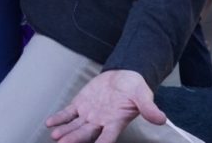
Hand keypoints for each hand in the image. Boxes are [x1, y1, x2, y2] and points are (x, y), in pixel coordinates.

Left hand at [45, 70, 165, 142]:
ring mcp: (89, 114)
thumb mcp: (143, 96)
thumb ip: (149, 108)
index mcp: (115, 122)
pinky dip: (60, 118)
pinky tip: (50, 123)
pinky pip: (69, 113)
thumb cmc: (135, 88)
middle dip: (75, 140)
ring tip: (55, 136)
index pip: (108, 138)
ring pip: (75, 126)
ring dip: (65, 131)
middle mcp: (100, 122)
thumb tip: (161, 118)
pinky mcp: (81, 104)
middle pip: (87, 134)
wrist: (124, 75)